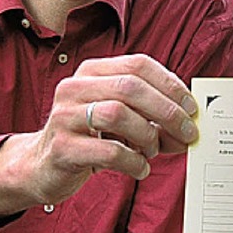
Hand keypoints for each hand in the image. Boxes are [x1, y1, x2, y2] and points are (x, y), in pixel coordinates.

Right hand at [0, 54, 197, 217]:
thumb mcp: (122, 120)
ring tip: (154, 151)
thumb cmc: (90, 137)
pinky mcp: (62, 147)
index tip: (191, 106)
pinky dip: (133, 161)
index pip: (139, 64)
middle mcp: (75, 87)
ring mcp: (64, 116)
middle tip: (187, 132)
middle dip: (167, 110)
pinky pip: (108, 150)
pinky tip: (140, 168)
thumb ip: (153, 119)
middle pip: (131, 87)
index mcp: (93, 71)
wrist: (42, 166)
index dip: (170, 84)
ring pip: (118, 114)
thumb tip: (189, 129)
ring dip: (147, 135)